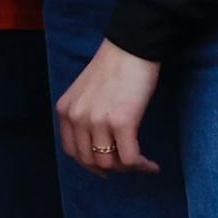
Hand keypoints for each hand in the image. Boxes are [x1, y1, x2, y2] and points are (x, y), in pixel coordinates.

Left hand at [56, 39, 161, 174]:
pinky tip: (152, 164)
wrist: (130, 49)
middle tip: (129, 164)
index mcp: (66, 111)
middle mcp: (76, 117)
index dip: (91, 164)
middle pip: (90, 161)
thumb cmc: (113, 70)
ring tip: (142, 163)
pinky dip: (142, 166)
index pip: (72, 152)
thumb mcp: (85, 94)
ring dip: (127, 168)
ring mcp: (97, 120)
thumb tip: (98, 146)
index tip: (107, 168)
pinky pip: (129, 158)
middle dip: (112, 167)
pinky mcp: (121, 122)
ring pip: (109, 163)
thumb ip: (84, 116)